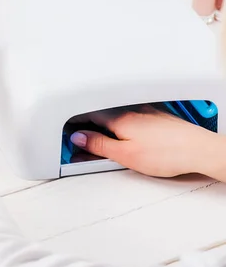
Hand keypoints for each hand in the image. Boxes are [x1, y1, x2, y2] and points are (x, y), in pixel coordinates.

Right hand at [69, 106, 218, 177]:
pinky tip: (124, 140)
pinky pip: (130, 120)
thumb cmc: (167, 153)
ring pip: (115, 118)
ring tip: (101, 145)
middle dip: (87, 128)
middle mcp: (131, 111)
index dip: (73, 124)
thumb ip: (99, 145)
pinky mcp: (156, 119)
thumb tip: (79, 138)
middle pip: (100, 116)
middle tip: (80, 144)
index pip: (87, 115)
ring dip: (104, 128)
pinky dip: (120, 128)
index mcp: (119, 118)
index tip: (66, 133)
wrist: (200, 151)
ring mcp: (145, 113)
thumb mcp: (125, 155)